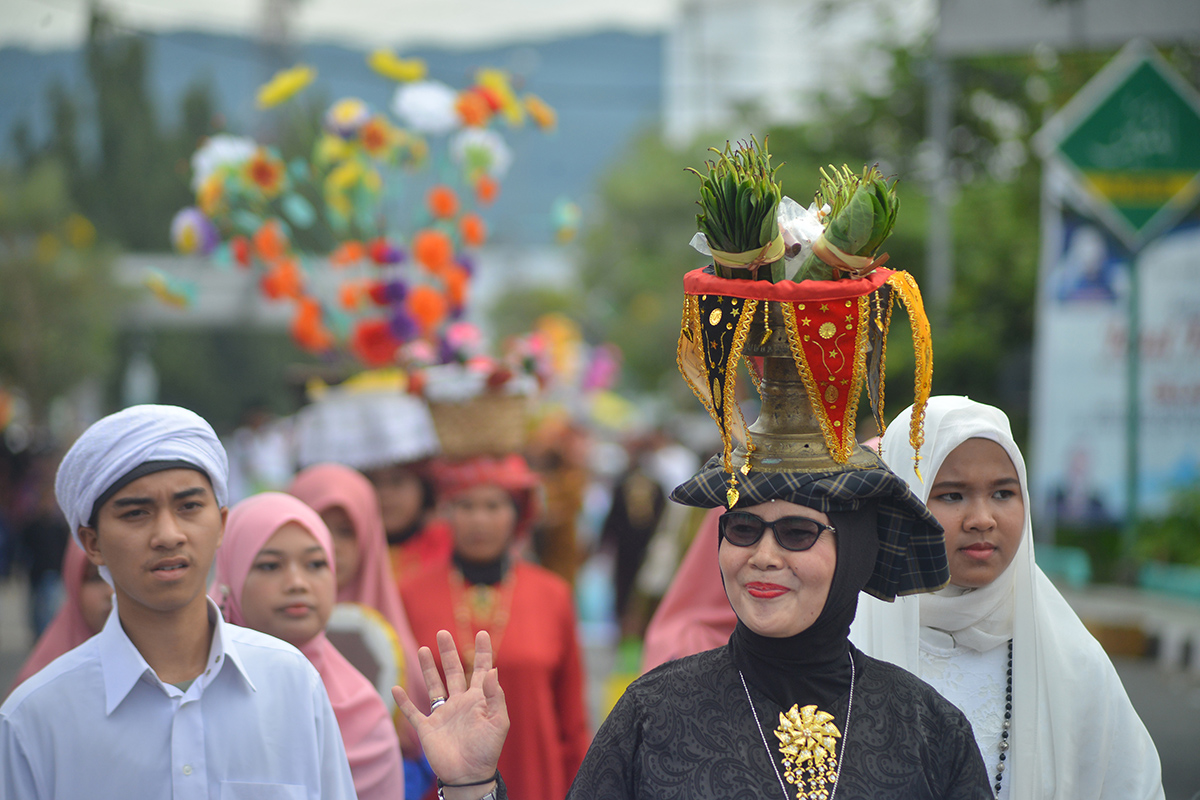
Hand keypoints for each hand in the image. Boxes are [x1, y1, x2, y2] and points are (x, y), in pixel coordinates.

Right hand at [392, 630, 508, 796]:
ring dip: (428, 668)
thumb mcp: (498, 722)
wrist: (468, 776)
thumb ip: (495, 696)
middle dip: (448, 652)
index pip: (481, 669)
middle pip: (453, 671)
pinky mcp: (428, 728)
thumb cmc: (487, 750)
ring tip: (423, 649)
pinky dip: (404, 702)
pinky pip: (413, 712)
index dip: (482, 652)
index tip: (481, 633)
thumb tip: (493, 669)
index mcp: (478, 699)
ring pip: (434, 685)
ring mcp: (443, 714)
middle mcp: (460, 702)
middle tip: (442, 633)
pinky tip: (396, 688)